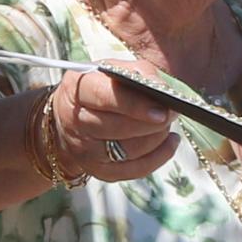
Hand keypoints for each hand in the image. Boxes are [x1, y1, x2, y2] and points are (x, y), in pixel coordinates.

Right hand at [50, 69, 179, 182]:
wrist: (71, 118)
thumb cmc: (100, 88)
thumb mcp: (113, 70)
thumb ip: (137, 73)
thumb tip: (160, 88)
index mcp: (77, 90)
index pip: (105, 97)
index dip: (135, 105)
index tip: (162, 109)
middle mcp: (76, 122)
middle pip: (117, 128)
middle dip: (150, 124)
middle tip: (171, 114)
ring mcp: (85, 150)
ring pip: (127, 151)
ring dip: (155, 138)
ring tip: (167, 125)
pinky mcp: (99, 170)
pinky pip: (134, 170)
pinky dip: (158, 157)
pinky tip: (170, 142)